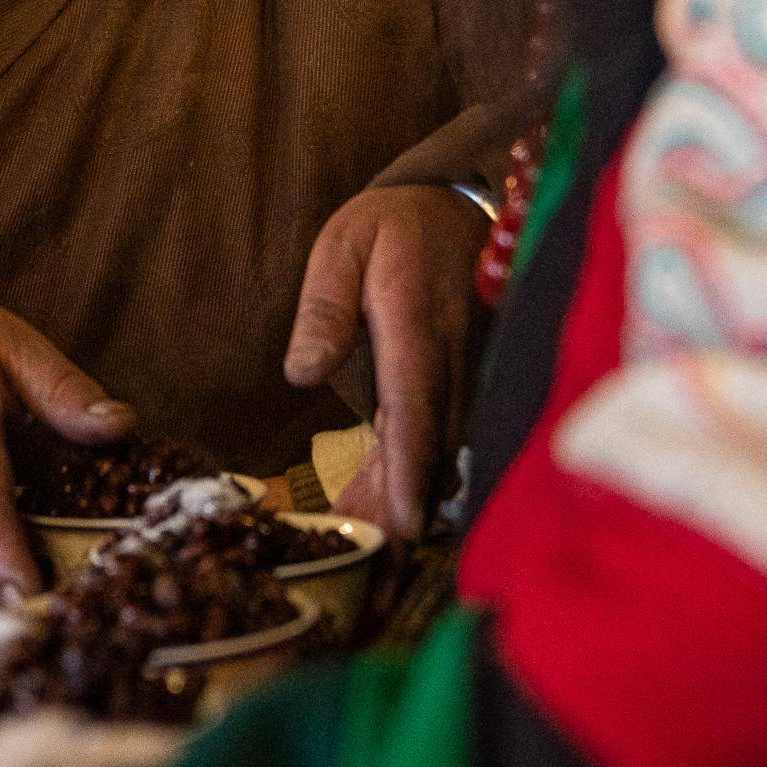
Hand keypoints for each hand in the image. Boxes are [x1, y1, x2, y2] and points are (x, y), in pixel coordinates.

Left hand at [283, 185, 485, 537]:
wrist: (457, 204)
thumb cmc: (391, 227)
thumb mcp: (343, 245)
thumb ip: (325, 306)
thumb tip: (303, 371)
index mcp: (416, 320)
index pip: (416, 402)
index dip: (410, 465)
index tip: (404, 519)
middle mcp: (450, 355)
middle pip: (432, 444)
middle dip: (406, 505)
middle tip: (376, 563)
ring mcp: (463, 371)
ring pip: (438, 449)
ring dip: (404, 499)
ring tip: (368, 550)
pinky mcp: (459, 382)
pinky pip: (436, 437)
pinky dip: (408, 477)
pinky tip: (376, 513)